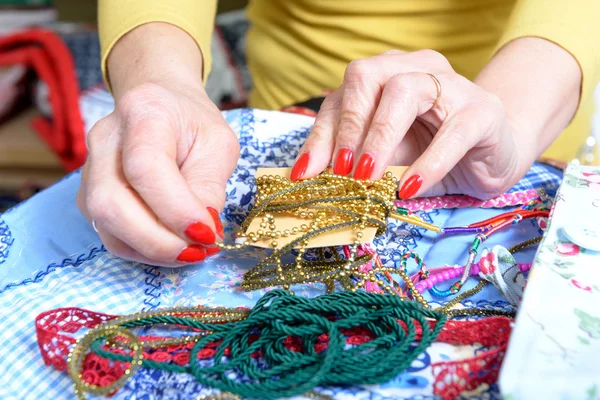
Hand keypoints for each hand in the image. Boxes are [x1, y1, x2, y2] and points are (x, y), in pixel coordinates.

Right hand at [77, 82, 239, 265]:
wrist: (160, 104)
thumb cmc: (192, 123)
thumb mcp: (218, 145)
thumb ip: (210, 185)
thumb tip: (202, 232)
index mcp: (144, 112)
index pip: (146, 168)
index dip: (175, 210)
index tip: (207, 233)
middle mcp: (104, 140)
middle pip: (111, 203)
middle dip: (159, 241)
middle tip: (200, 251)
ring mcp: (89, 170)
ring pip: (106, 225)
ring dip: (152, 251)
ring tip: (191, 250)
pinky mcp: (88, 196)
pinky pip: (110, 234)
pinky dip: (143, 249)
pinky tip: (172, 244)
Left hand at [292, 49, 521, 199]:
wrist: (493, 155)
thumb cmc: (432, 152)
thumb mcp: (387, 157)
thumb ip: (357, 159)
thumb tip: (316, 177)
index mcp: (385, 76)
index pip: (341, 97)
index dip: (320, 135)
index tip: (304, 173)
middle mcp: (414, 68)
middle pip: (367, 77)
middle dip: (348, 126)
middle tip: (341, 170)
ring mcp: (451, 84)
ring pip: (405, 91)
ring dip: (379, 137)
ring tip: (368, 178)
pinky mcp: (481, 111)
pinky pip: (451, 133)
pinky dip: (427, 163)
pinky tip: (409, 188)